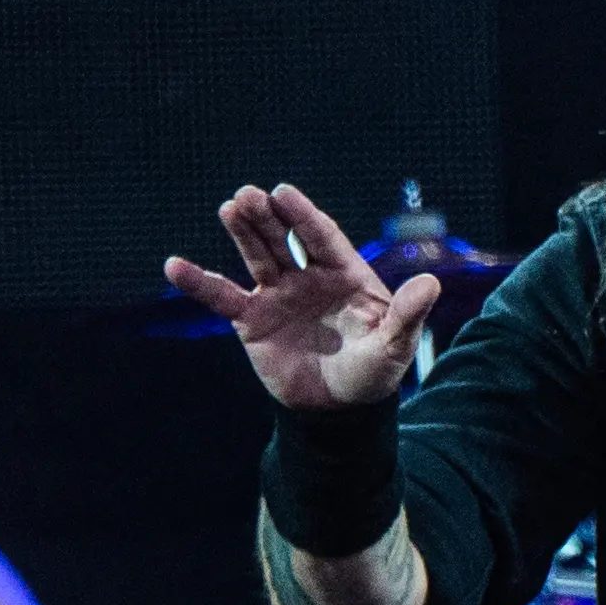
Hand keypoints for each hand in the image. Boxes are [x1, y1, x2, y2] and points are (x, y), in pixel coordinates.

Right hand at [165, 183, 437, 412]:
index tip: (283, 193)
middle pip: (284, 238)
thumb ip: (407, 315)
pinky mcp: (252, 320)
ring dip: (242, 231)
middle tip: (247, 195)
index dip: (302, 215)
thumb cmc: (372, 372)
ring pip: (256, 256)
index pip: (320, 236)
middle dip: (267, 216)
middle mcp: (308, 276)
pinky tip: (174, 266)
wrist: (338, 410)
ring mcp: (278, 294)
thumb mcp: (394, 346)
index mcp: (344, 273)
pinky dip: (199, 283)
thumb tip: (431, 284)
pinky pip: (222, 298)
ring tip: (229, 207)